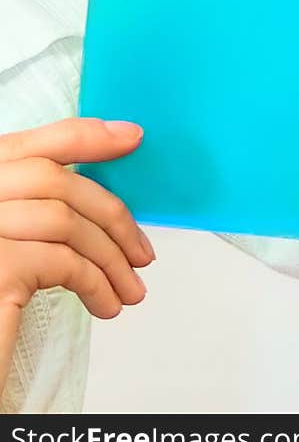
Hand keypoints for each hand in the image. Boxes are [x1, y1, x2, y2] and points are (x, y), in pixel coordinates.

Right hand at [0, 118, 152, 391]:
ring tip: (130, 290)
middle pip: (55, 182)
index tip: (131, 138)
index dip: (85, 138)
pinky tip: (106, 303)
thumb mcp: (11, 237)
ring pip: (66, 222)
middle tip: (142, 254)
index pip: (30, 144)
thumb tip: (105, 190)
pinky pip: (63, 262)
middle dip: (111, 214)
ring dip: (111, 258)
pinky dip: (96, 282)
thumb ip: (39, 206)